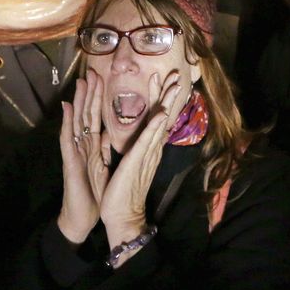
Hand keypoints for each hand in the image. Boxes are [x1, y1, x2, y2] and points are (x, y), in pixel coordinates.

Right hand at [57, 73, 111, 243]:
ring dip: (78, 101)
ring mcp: (74, 151)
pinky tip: (66, 108)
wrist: (83, 216)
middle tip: (92, 71)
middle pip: (86, 114)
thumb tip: (108, 130)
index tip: (102, 78)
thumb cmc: (93, 192)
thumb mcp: (102, 165)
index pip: (95, 116)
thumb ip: (103, 148)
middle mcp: (81, 144)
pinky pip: (67, 138)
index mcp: (91, 145)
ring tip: (80, 82)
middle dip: (89, 93)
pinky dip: (67, 122)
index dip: (98, 98)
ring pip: (76, 121)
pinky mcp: (70, 161)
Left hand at [100, 70, 182, 252]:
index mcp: (144, 148)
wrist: (122, 215)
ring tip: (174, 85)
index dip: (158, 97)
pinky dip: (154, 126)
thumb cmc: (118, 191)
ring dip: (166, 103)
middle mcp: (150, 148)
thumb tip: (112, 132)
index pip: (153, 117)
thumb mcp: (116, 162)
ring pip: (158, 123)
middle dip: (168, 94)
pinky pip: (148, 141)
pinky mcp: (138, 161)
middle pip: (161, 115)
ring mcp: (146, 154)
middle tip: (177, 74)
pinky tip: (161, 113)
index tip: (161, 78)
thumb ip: (118, 146)